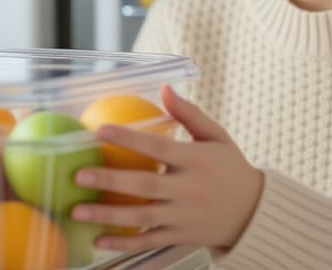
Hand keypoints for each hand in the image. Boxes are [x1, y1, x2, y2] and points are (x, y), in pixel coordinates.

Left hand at [71, 84, 263, 251]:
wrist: (254, 212)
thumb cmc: (230, 168)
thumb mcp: (217, 136)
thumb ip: (189, 114)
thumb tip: (164, 88)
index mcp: (196, 160)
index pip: (158, 147)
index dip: (129, 139)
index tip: (100, 131)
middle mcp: (189, 190)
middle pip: (144, 185)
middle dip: (110, 179)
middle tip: (79, 174)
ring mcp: (184, 217)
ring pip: (141, 218)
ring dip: (107, 215)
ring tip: (77, 210)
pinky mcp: (181, 237)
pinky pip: (148, 241)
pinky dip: (123, 243)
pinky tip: (98, 240)